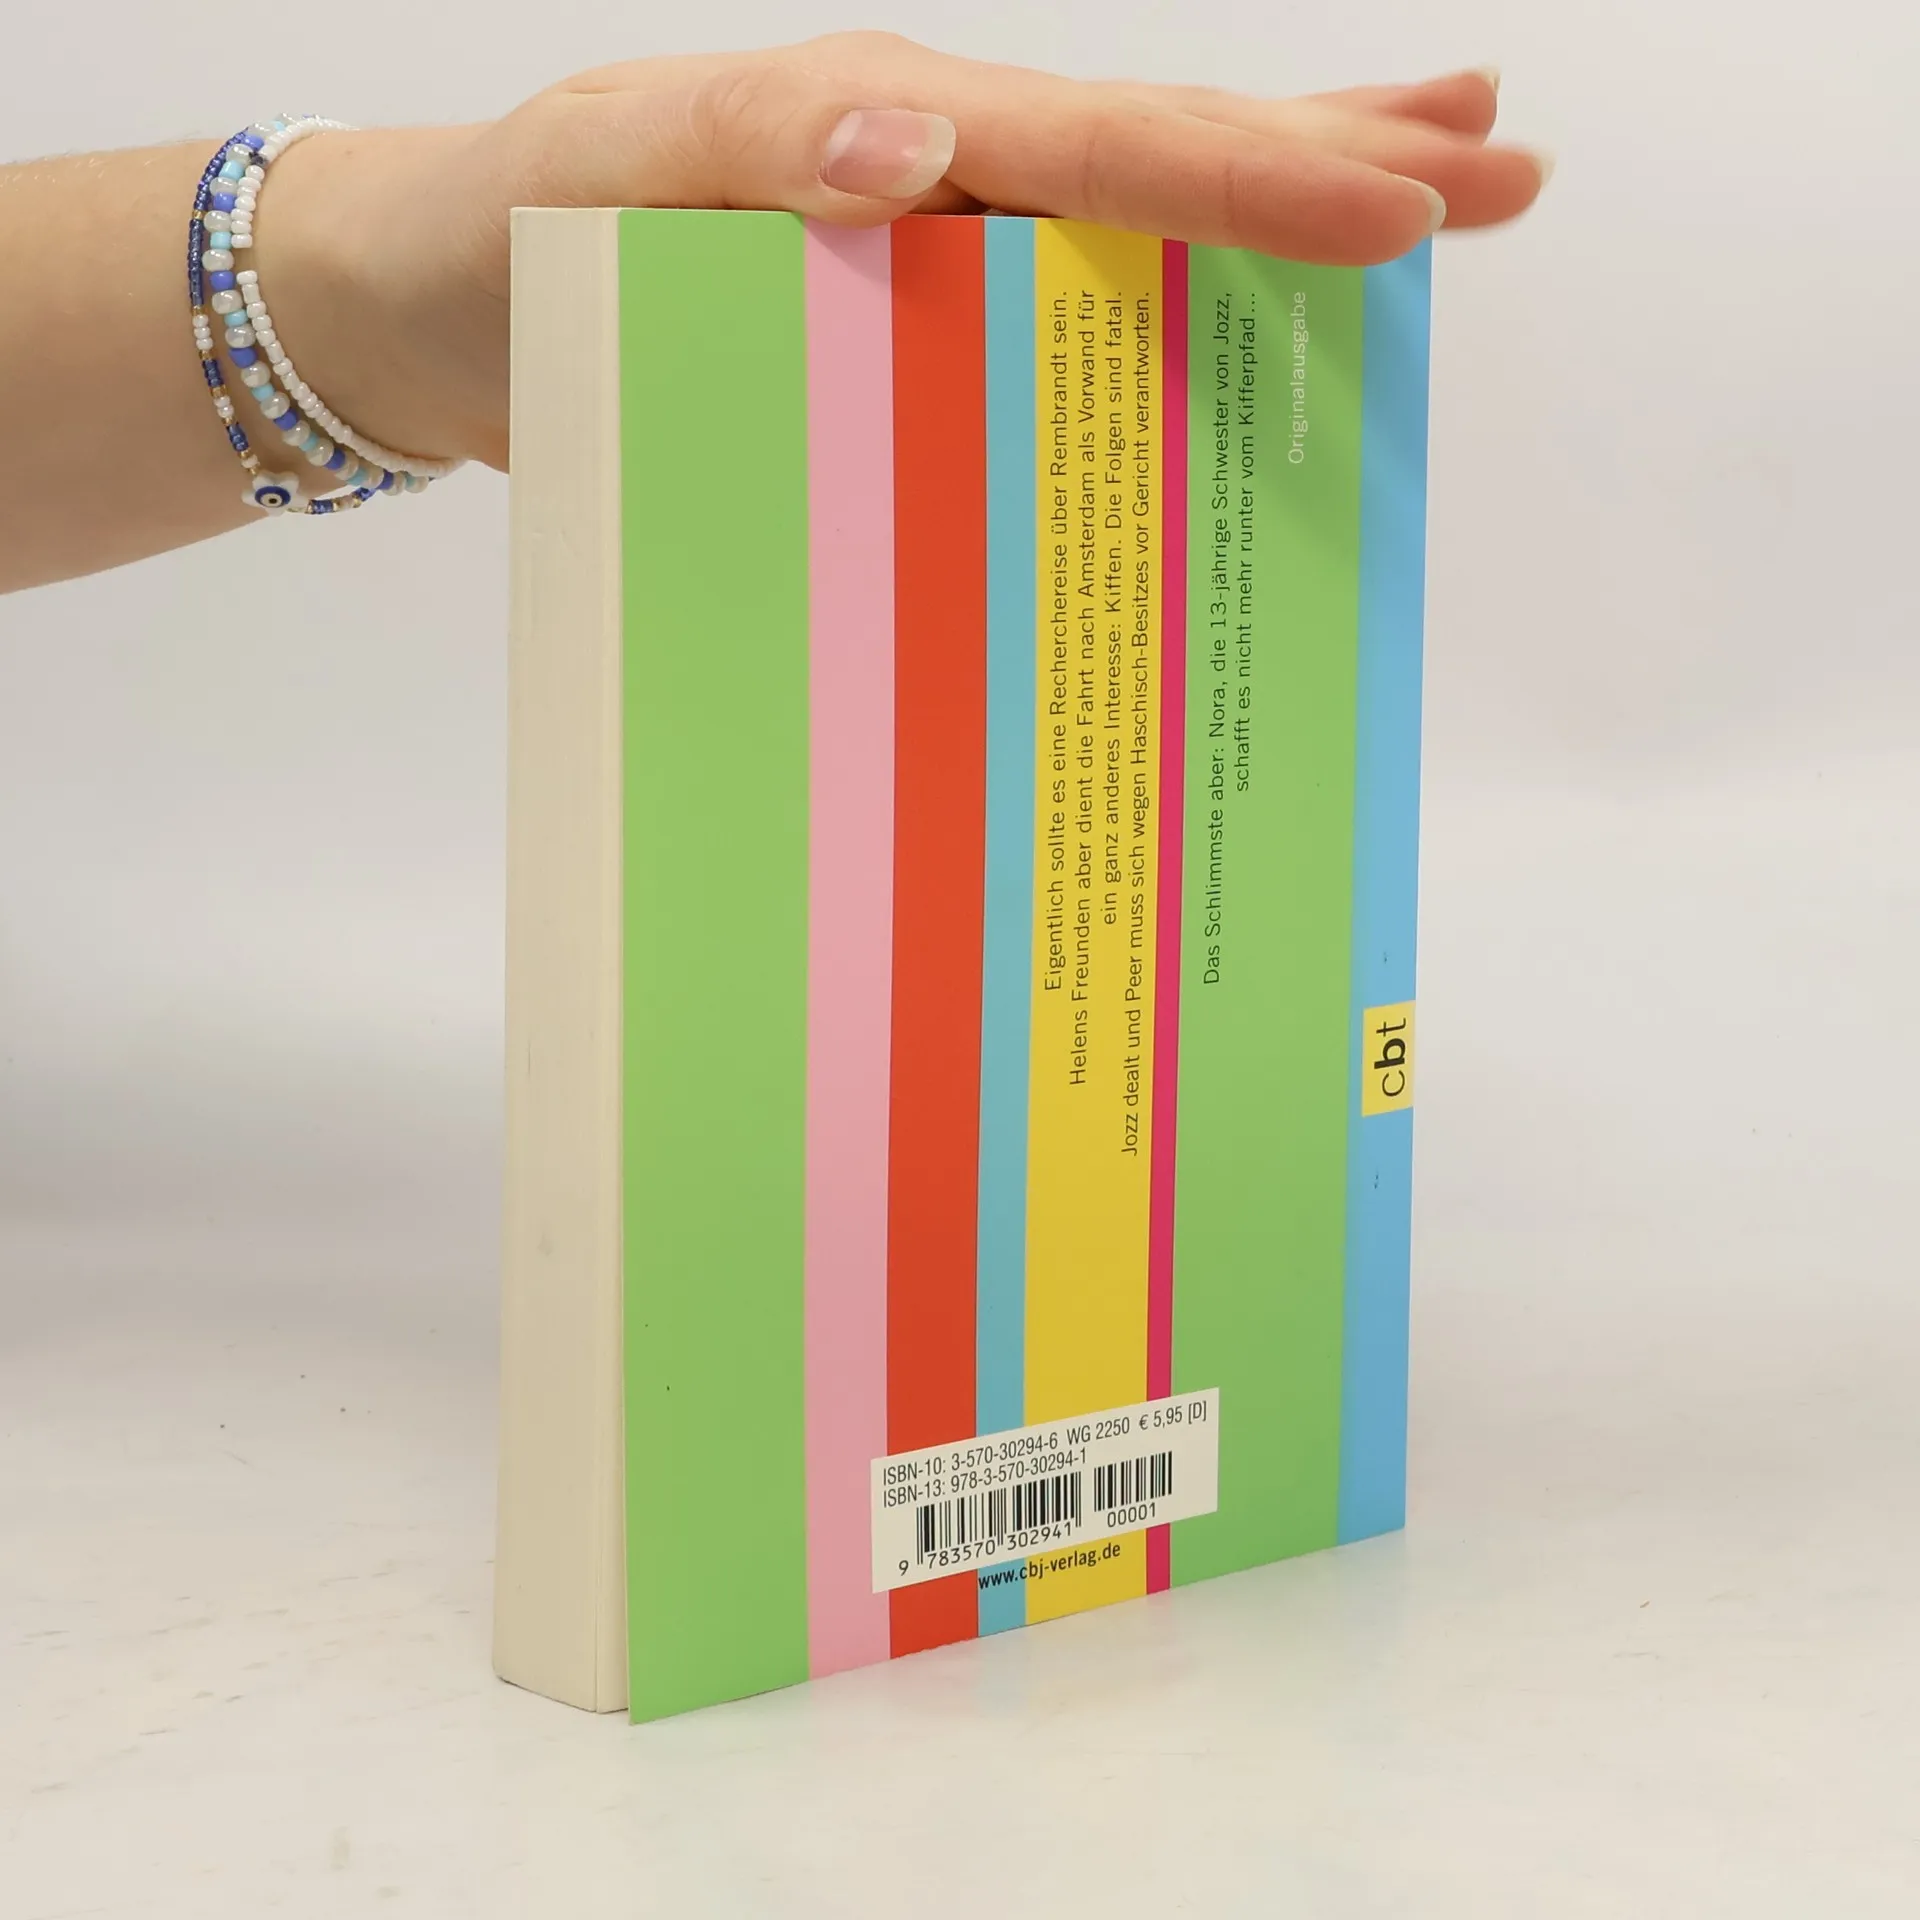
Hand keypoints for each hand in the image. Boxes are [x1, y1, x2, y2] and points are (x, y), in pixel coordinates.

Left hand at [265, 33, 1547, 470]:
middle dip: (1336, 165)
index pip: (1106, 151)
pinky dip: (1161, 324)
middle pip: (1164, 162)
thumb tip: (911, 149)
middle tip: (1503, 176)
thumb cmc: (511, 238)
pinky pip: (1057, 327)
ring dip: (1280, 214)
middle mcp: (936, 178)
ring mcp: (931, 254)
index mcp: (891, 128)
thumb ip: (749, 153)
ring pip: (1135, 231)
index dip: (1257, 180)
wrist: (432, 313)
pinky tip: (1227, 338)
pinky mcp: (904, 331)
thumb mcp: (607, 182)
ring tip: (1433, 202)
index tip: (1408, 212)